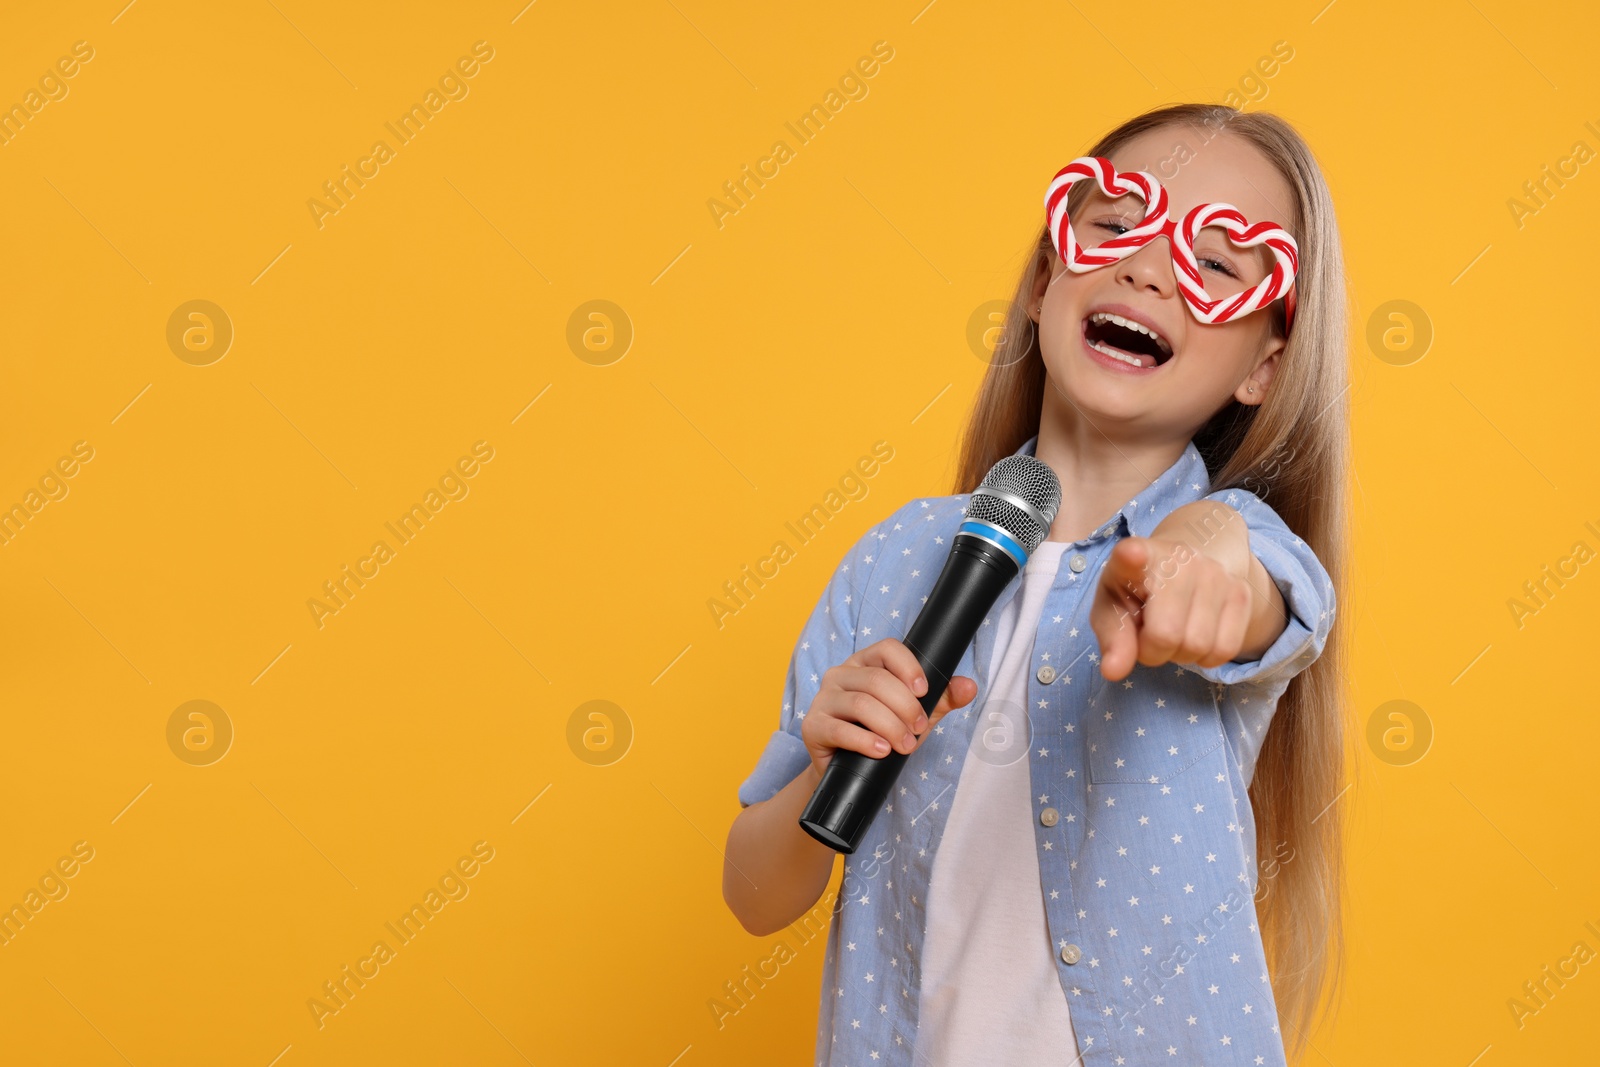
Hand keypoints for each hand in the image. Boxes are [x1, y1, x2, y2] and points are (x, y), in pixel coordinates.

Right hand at [800, 638, 977, 778]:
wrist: (847, 772)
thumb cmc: (881, 735)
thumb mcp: (915, 715)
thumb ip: (942, 700)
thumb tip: (969, 686)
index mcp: (866, 663)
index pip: (887, 648)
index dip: (908, 666)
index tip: (924, 691)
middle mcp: (841, 674)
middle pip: (876, 680)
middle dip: (905, 707)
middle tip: (919, 730)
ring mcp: (823, 699)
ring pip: (861, 703)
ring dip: (890, 726)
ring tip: (905, 746)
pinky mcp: (813, 726)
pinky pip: (839, 729)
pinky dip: (865, 741)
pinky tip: (882, 751)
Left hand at [1089, 534, 1254, 681]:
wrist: (1181, 569)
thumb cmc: (1136, 593)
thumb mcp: (1111, 611)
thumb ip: (1111, 640)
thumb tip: (1113, 671)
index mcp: (1137, 557)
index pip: (1132, 555)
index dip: (1131, 557)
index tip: (1130, 553)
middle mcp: (1180, 559)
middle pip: (1167, 635)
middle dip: (1153, 651)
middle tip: (1149, 634)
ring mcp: (1216, 573)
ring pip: (1199, 646)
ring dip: (1181, 654)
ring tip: (1172, 630)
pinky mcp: (1241, 591)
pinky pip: (1225, 650)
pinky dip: (1206, 656)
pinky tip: (1195, 634)